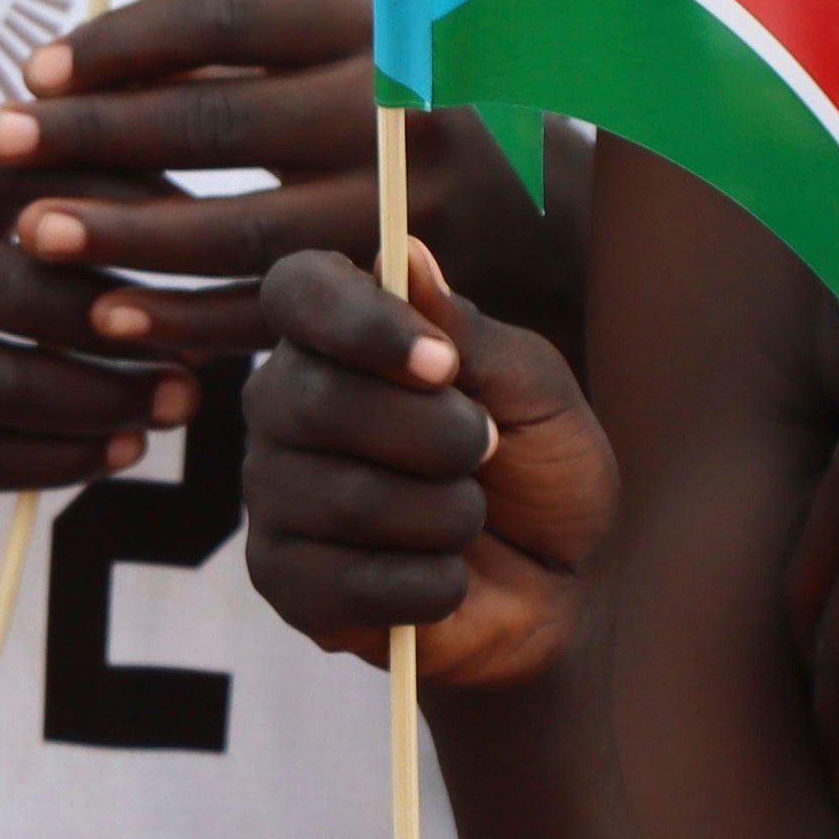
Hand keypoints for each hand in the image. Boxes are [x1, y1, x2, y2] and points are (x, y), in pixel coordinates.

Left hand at [0, 0, 564, 365]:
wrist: (548, 217)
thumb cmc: (402, 111)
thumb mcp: (351, 41)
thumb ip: (242, 41)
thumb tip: (69, 68)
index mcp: (382, 18)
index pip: (228, 13)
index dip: (122, 40)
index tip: (35, 69)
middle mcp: (403, 106)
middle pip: (220, 121)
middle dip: (95, 136)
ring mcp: (411, 207)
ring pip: (243, 229)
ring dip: (126, 236)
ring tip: (30, 234)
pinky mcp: (403, 292)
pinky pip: (275, 311)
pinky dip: (187, 318)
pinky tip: (107, 317)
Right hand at [0, 100, 193, 493]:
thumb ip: (23, 162)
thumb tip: (176, 193)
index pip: (45, 172)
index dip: (141, 210)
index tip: (209, 234)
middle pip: (37, 292)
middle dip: (140, 324)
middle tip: (214, 339)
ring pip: (15, 386)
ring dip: (113, 402)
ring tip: (180, 401)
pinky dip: (61, 460)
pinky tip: (117, 450)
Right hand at [241, 239, 612, 691]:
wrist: (565, 584)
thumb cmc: (540, 467)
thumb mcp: (531, 389)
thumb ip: (467, 330)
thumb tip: (406, 253)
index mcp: (336, 334)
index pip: (299, 292)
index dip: (362, 324)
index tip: (443, 364)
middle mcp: (283, 403)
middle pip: (316, 401)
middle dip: (432, 436)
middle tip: (485, 450)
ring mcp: (273, 494)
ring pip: (341, 499)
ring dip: (442, 517)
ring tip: (471, 519)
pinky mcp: (282, 581)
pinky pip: (344, 584)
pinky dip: (425, 585)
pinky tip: (448, 577)